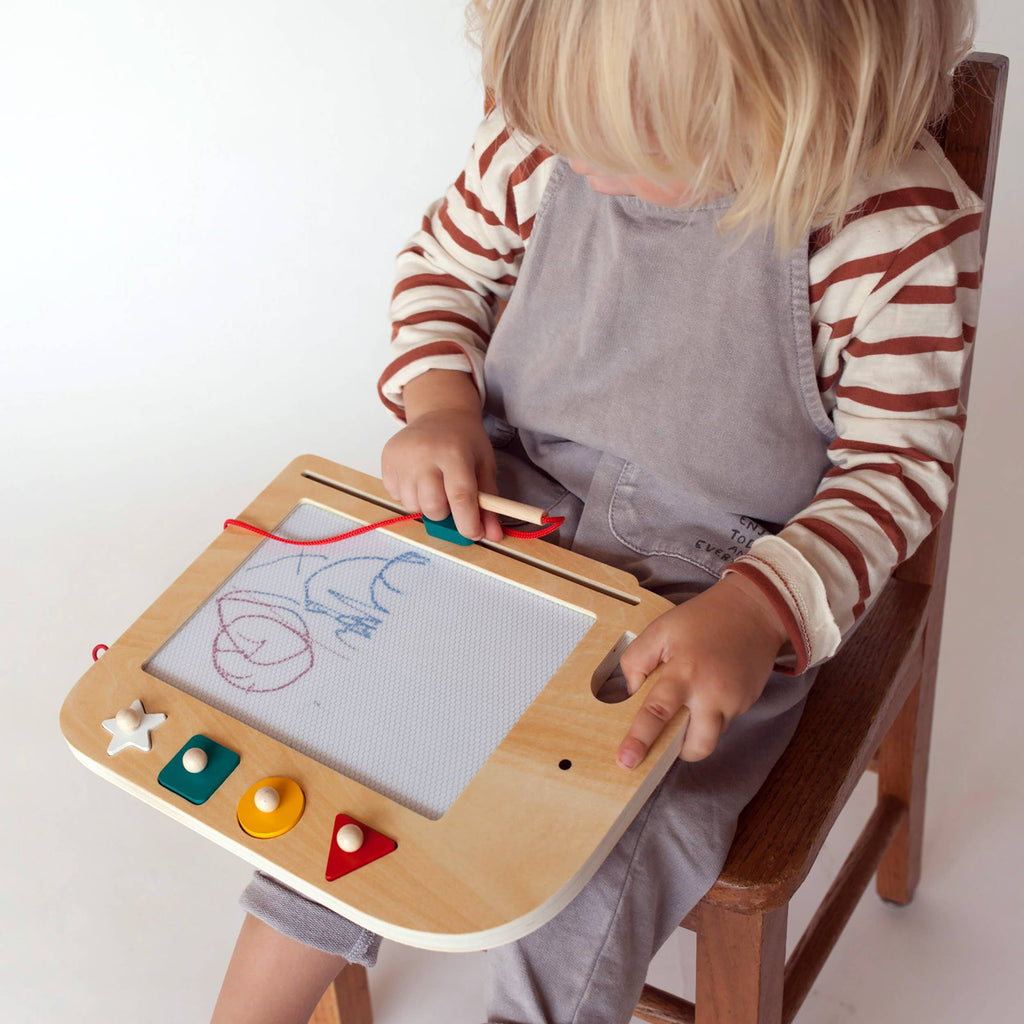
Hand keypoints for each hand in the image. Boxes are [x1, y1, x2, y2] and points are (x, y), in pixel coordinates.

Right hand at [381, 370, 503, 542]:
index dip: (468, 523)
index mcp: (454, 453)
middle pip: (433, 507)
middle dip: (446, 513)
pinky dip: (410, 496)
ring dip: (427, 505)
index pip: (460, 498)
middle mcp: (424, 454)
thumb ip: (489, 502)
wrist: (439, 413)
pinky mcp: (387, 460)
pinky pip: (396, 496)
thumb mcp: (485, 466)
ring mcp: (402, 457)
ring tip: (435, 485)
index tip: (474, 534)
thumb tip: (493, 536)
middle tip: (452, 499)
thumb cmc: (465, 441)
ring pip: (413, 506)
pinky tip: (419, 478)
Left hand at [616, 573, 787, 767]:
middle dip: (681, 751)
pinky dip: (712, 715)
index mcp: (683, 672)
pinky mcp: (748, 703)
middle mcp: (711, 693)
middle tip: (669, 739)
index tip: (626, 761)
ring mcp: (734, 701)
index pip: (657, 713)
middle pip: (696, 744)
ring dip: (697, 730)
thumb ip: (637, 659)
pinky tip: (710, 690)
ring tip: (692, 703)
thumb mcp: (661, 629)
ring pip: (712, 736)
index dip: (640, 740)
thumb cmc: (703, 619)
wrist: (754, 611)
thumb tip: (629, 691)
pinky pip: (724, 722)